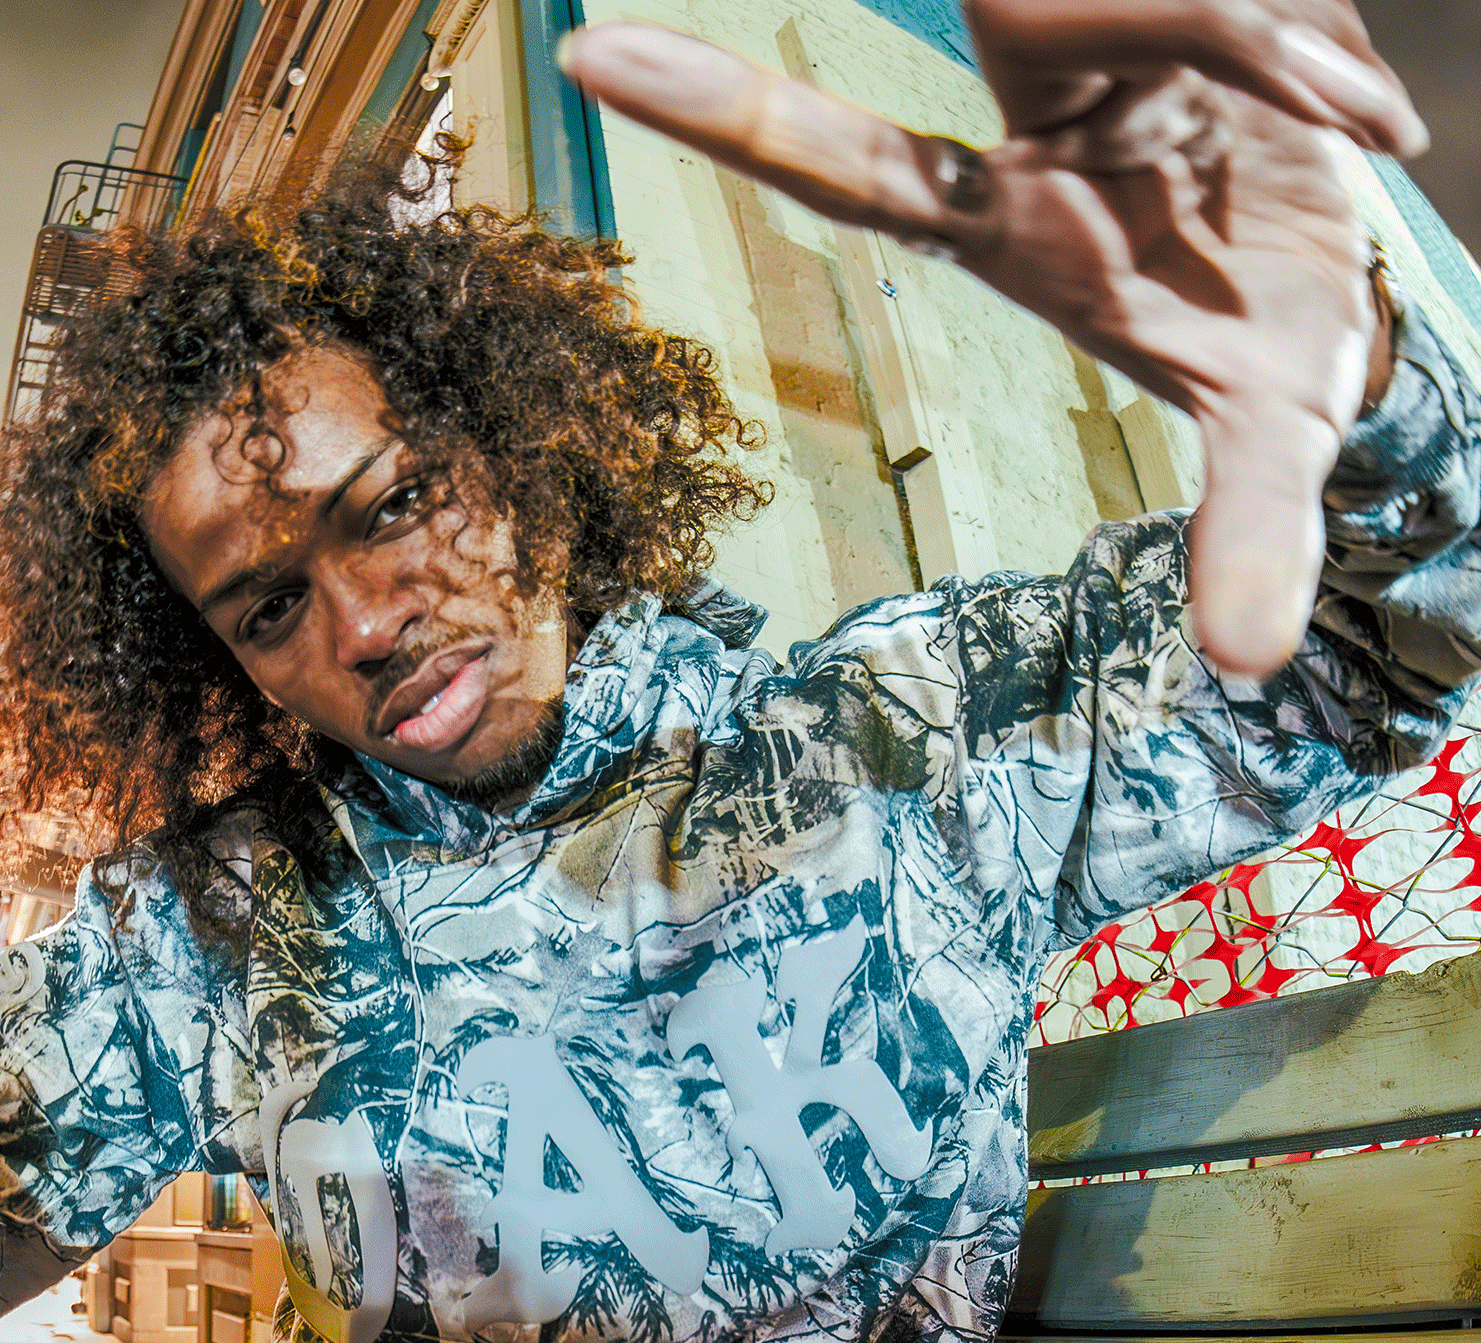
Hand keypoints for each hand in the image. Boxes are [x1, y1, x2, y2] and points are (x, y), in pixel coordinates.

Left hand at [560, 3, 1426, 676]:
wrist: (1368, 235)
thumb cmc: (1276, 329)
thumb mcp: (1279, 430)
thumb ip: (1253, 529)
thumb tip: (1246, 662)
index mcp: (1009, 230)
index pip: (839, 162)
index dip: (722, 111)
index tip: (590, 58)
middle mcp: (1033, 126)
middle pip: (1024, 10)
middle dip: (1113, 19)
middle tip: (1064, 68)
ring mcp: (1097, 42)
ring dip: (1292, 51)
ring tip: (1357, 128)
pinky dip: (1328, 46)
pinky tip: (1359, 106)